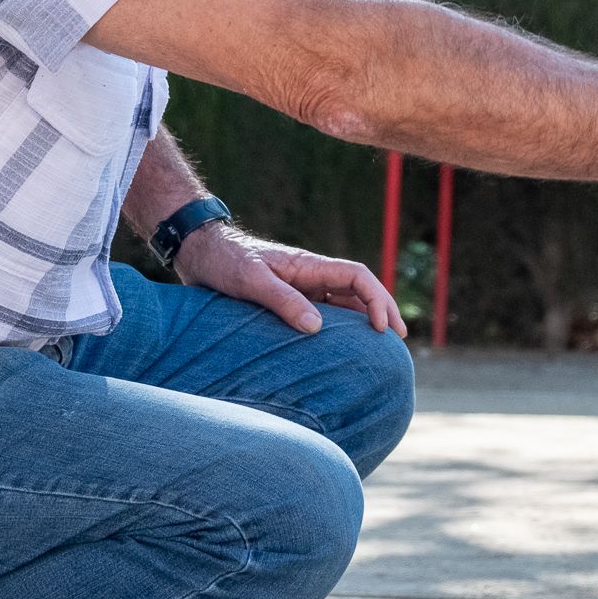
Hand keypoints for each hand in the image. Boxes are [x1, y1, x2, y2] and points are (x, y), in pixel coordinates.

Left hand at [175, 222, 406, 338]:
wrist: (199, 253)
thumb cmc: (224, 261)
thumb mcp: (251, 281)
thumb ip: (283, 300)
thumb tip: (317, 327)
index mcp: (308, 265)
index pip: (357, 276)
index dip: (376, 299)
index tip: (382, 327)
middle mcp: (310, 275)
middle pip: (359, 289)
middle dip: (381, 310)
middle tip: (398, 337)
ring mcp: (301, 287)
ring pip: (344, 302)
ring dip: (364, 319)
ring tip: (379, 345)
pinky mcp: (288, 298)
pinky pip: (323, 312)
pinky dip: (339, 326)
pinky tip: (343, 345)